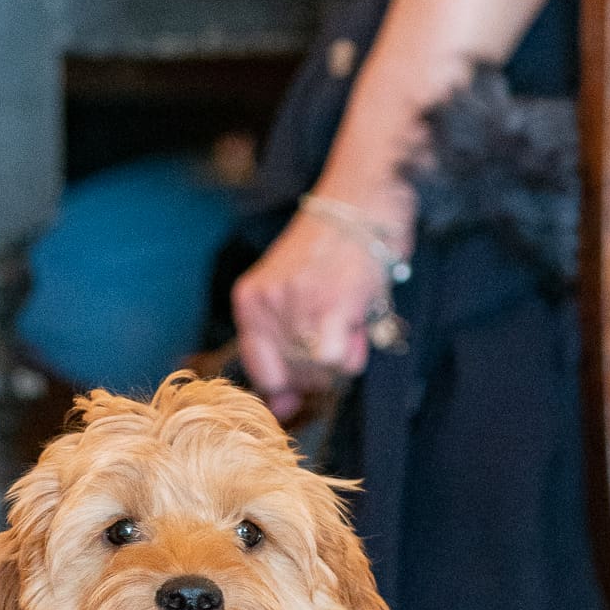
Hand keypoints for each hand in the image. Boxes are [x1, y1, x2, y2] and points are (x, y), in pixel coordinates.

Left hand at [232, 185, 412, 418]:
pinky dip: (351, 354)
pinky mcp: (333, 305)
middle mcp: (268, 304)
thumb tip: (281, 409)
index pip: (261, 373)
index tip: (302, 389)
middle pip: (293, 376)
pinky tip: (355, 325)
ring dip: (340, 356)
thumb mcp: (290, 290)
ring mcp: (298, 305)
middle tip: (337, 334)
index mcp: (249, 300)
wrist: (359, 200)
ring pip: (318, 371)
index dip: (287, 387)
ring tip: (348, 317)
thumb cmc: (330, 246)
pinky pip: (338, 361)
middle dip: (319, 370)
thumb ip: (281, 348)